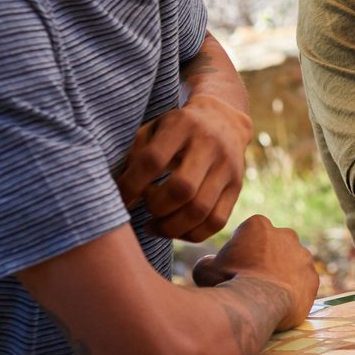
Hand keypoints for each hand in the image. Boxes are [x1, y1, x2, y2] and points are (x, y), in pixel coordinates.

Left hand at [115, 92, 251, 242]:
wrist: (223, 119)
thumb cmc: (174, 129)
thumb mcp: (153, 128)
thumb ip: (135, 154)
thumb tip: (118, 194)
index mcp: (182, 125)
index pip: (152, 161)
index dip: (131, 185)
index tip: (120, 199)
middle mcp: (210, 144)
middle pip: (182, 189)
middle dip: (156, 208)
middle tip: (145, 209)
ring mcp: (228, 167)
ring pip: (200, 211)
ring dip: (171, 227)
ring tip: (154, 225)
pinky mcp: (237, 186)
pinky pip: (216, 221)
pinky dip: (192, 234)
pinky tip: (175, 229)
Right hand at [192, 214, 318, 330]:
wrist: (254, 306)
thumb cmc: (227, 282)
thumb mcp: (205, 270)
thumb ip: (208, 262)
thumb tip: (210, 263)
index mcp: (258, 225)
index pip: (250, 234)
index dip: (241, 252)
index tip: (234, 268)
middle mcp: (286, 234)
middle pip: (274, 246)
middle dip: (265, 260)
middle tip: (251, 281)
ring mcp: (303, 256)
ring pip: (291, 264)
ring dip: (281, 275)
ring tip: (266, 295)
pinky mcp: (313, 278)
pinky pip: (302, 284)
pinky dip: (293, 292)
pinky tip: (280, 304)